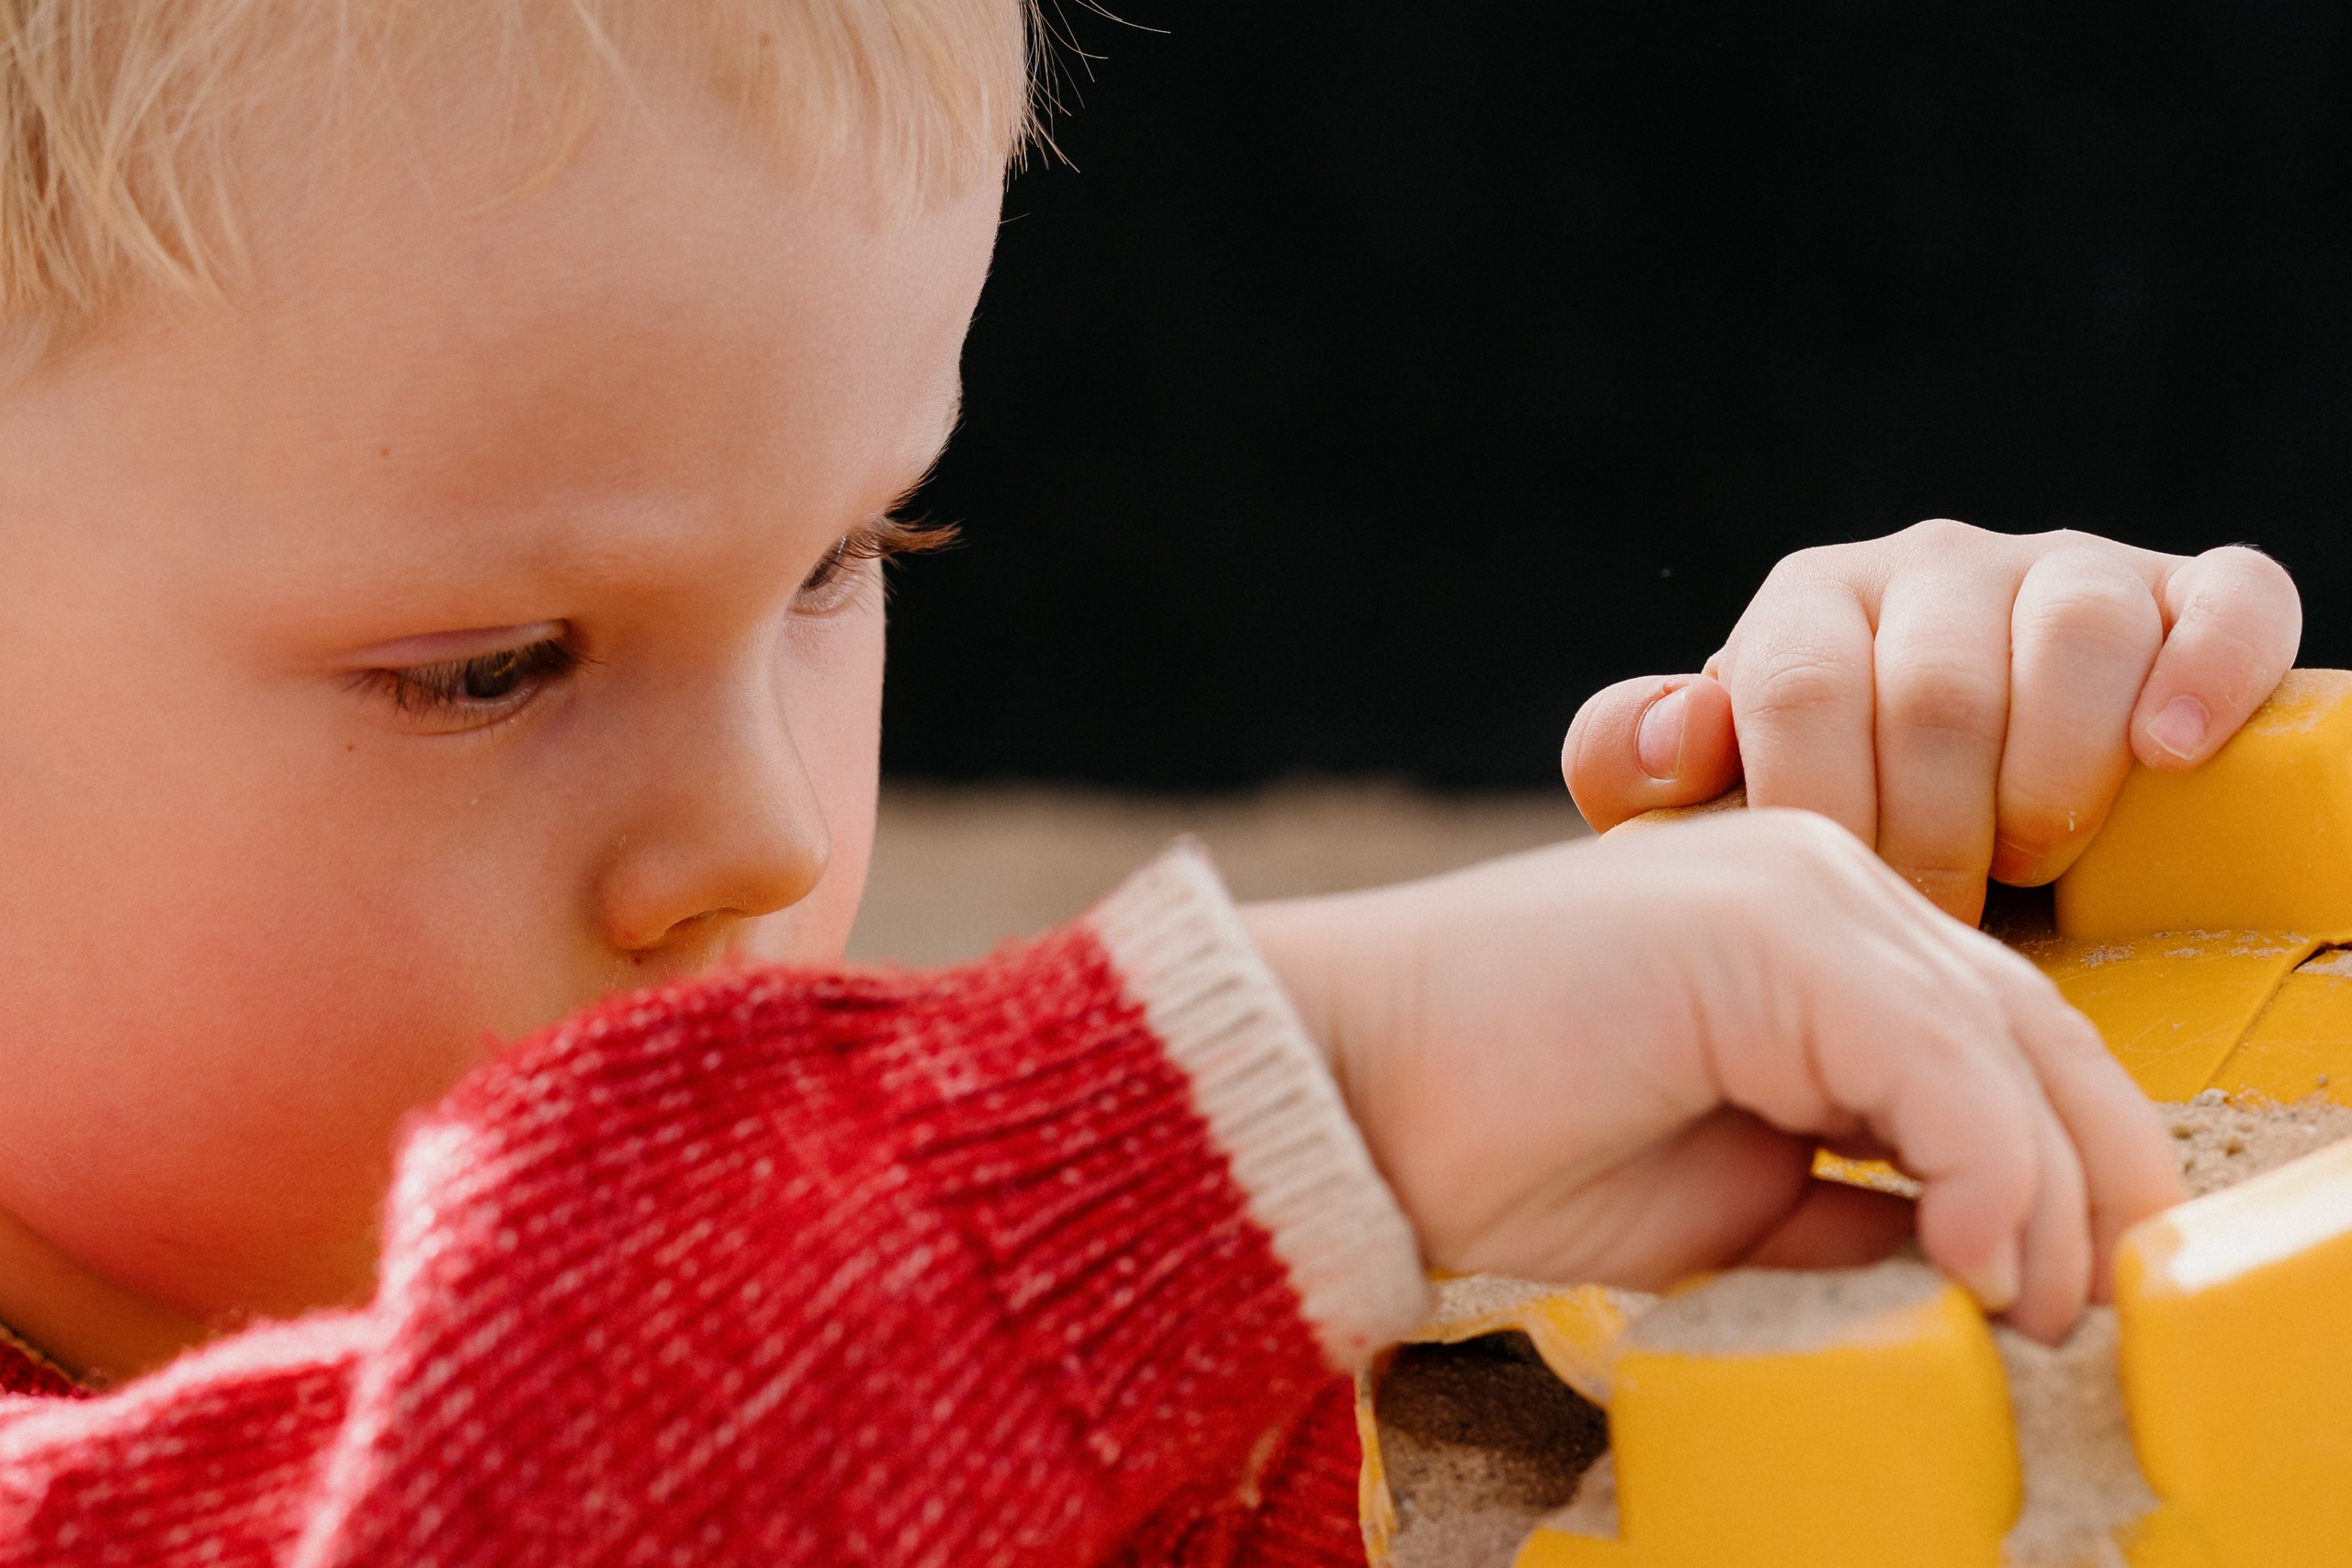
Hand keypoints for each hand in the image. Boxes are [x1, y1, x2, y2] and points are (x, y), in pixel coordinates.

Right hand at [1243, 811, 2186, 1343]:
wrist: (1345, 1089)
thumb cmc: (1502, 1140)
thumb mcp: (1728, 1194)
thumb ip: (1851, 1203)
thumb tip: (1977, 1263)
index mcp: (1806, 930)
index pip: (1993, 1031)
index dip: (2062, 1159)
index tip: (2072, 1283)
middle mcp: (1819, 879)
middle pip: (2027, 1022)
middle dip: (2088, 1175)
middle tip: (2090, 1307)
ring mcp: (1797, 889)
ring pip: (2001, 1040)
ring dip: (2041, 1196)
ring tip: (2029, 1310)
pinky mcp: (1770, 931)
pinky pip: (1935, 1060)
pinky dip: (1979, 1171)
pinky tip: (1966, 1261)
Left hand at [1562, 521, 2301, 921]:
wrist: (1969, 809)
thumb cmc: (1834, 817)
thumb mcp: (1711, 800)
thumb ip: (1638, 766)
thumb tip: (1679, 735)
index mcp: (1812, 605)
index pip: (1800, 689)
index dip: (1826, 814)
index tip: (1851, 897)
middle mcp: (1933, 565)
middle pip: (1935, 689)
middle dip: (1937, 832)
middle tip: (1943, 913)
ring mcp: (2067, 571)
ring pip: (2071, 640)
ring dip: (2053, 782)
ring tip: (2037, 858)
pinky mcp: (2193, 596)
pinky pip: (2226, 604)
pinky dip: (2202, 677)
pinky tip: (2165, 757)